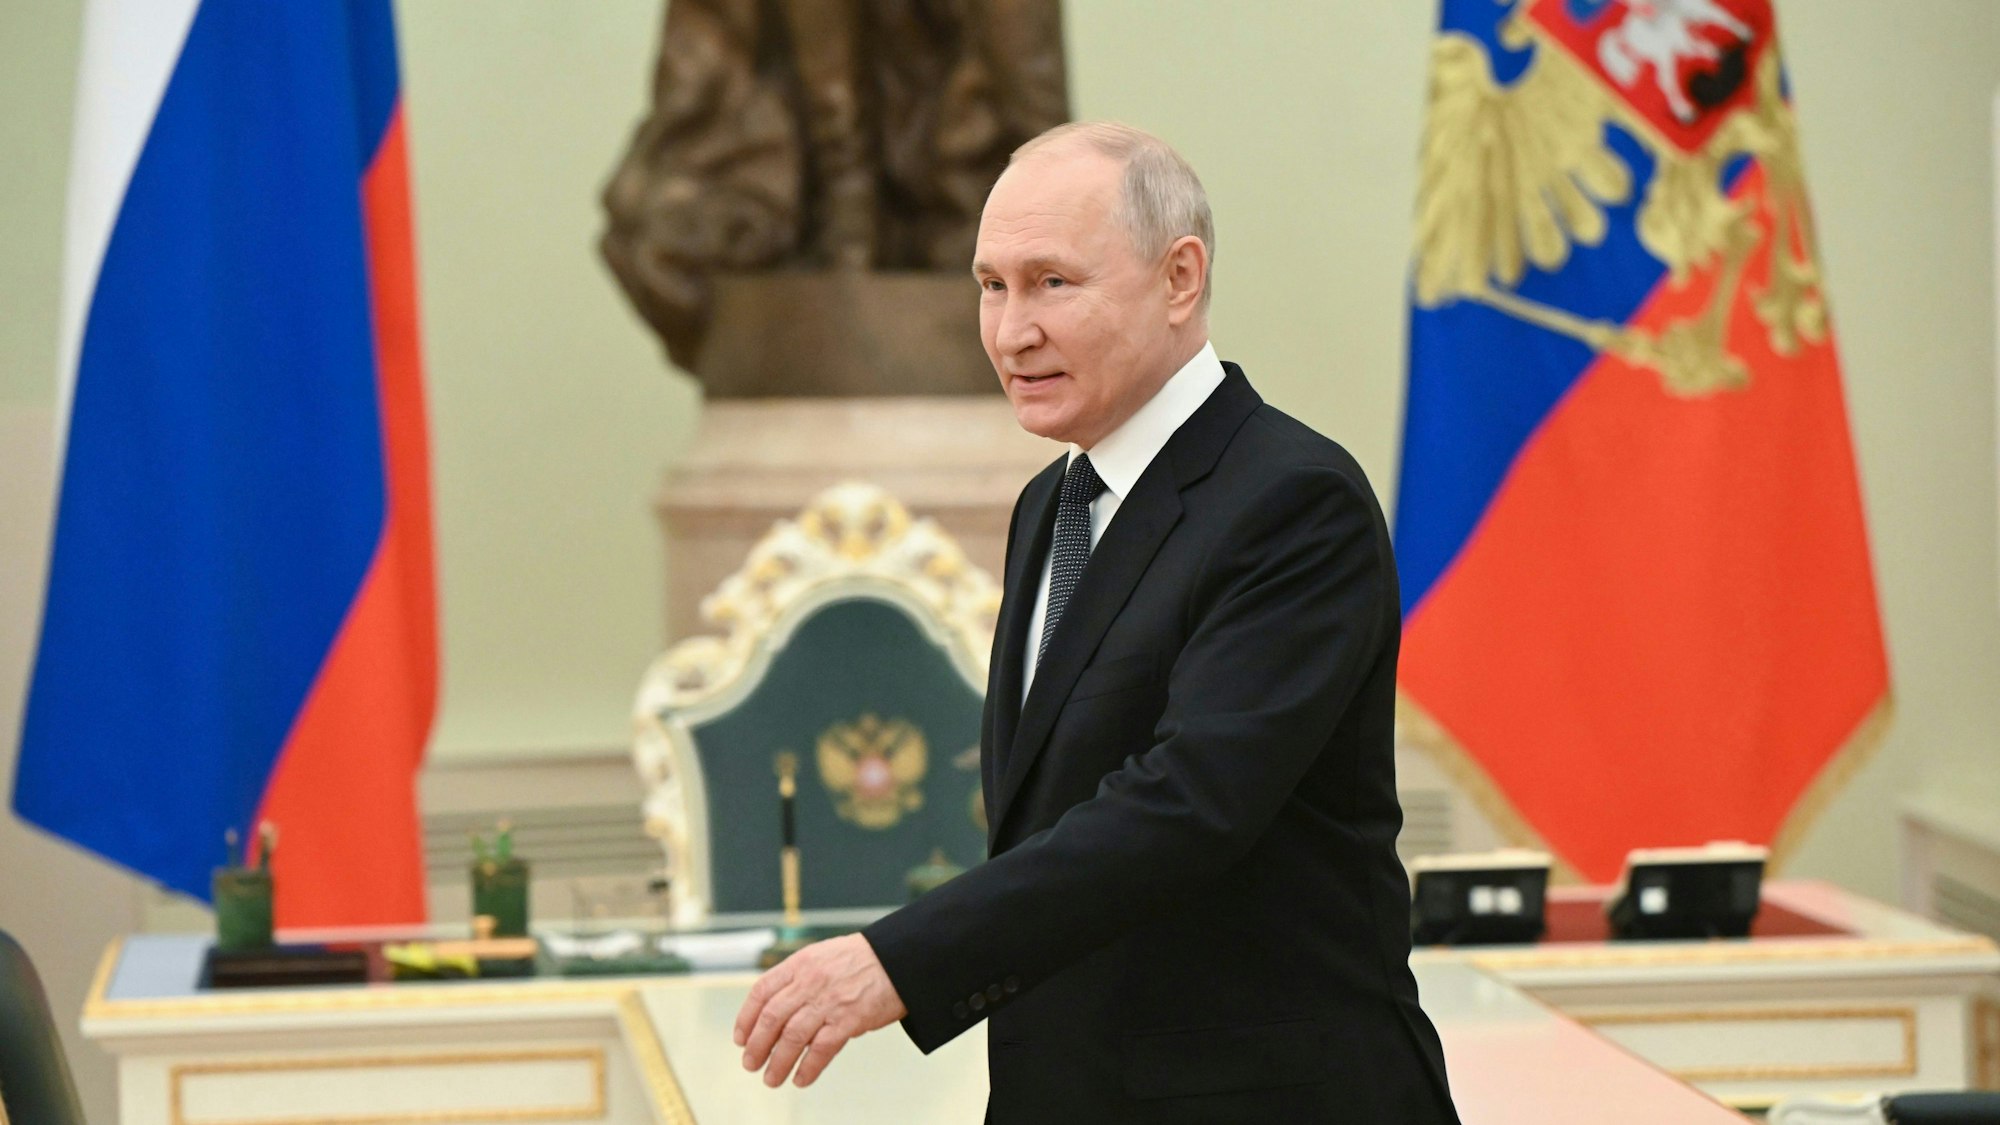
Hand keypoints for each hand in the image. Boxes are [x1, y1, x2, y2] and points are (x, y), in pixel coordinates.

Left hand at [733, 933, 907, 1087]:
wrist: (899, 958)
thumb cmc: (862, 959)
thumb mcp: (823, 956)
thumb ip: (799, 978)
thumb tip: (778, 1008)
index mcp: (801, 963)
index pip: (762, 991)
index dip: (746, 1018)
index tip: (740, 1037)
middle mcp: (810, 981)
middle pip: (772, 1018)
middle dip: (757, 1045)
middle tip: (750, 1063)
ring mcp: (829, 1001)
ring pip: (792, 1037)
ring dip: (777, 1062)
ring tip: (771, 1078)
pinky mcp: (849, 1019)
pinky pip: (821, 1049)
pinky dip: (808, 1067)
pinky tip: (800, 1079)